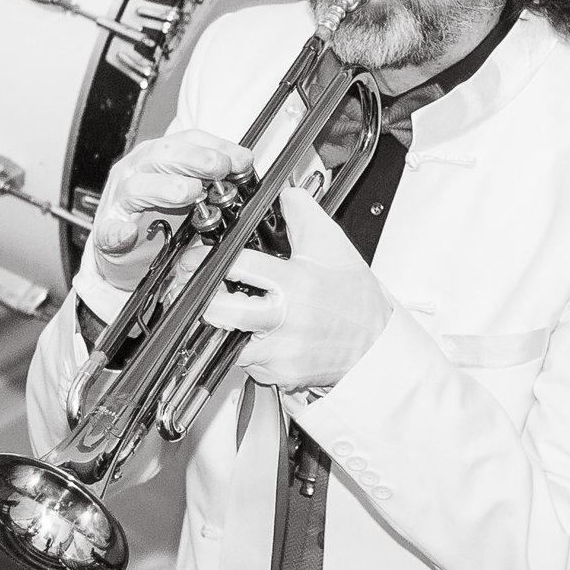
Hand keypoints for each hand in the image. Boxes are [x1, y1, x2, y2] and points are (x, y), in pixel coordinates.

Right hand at [86, 128, 251, 292]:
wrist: (133, 256)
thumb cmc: (163, 217)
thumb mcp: (194, 192)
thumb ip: (215, 179)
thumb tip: (244, 168)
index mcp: (160, 157)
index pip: (189, 140)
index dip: (217, 146)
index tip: (241, 160)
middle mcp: (137, 171)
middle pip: (162, 155)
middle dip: (195, 159)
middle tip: (218, 169)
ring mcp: (119, 201)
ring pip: (137, 187)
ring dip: (165, 188)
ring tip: (188, 193)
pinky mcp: (107, 234)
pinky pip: (109, 231)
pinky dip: (117, 232)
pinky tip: (128, 233)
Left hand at [199, 184, 392, 393]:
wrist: (375, 344)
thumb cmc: (355, 298)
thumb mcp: (334, 246)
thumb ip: (305, 214)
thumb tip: (285, 194)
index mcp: (295, 283)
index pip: (239, 266)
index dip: (209, 259)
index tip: (196, 259)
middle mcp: (285, 319)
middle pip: (222, 311)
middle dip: (201, 299)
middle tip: (195, 290)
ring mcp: (279, 351)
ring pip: (226, 343)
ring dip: (220, 328)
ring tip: (224, 314)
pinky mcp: (278, 375)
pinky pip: (247, 363)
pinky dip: (245, 349)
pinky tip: (256, 336)